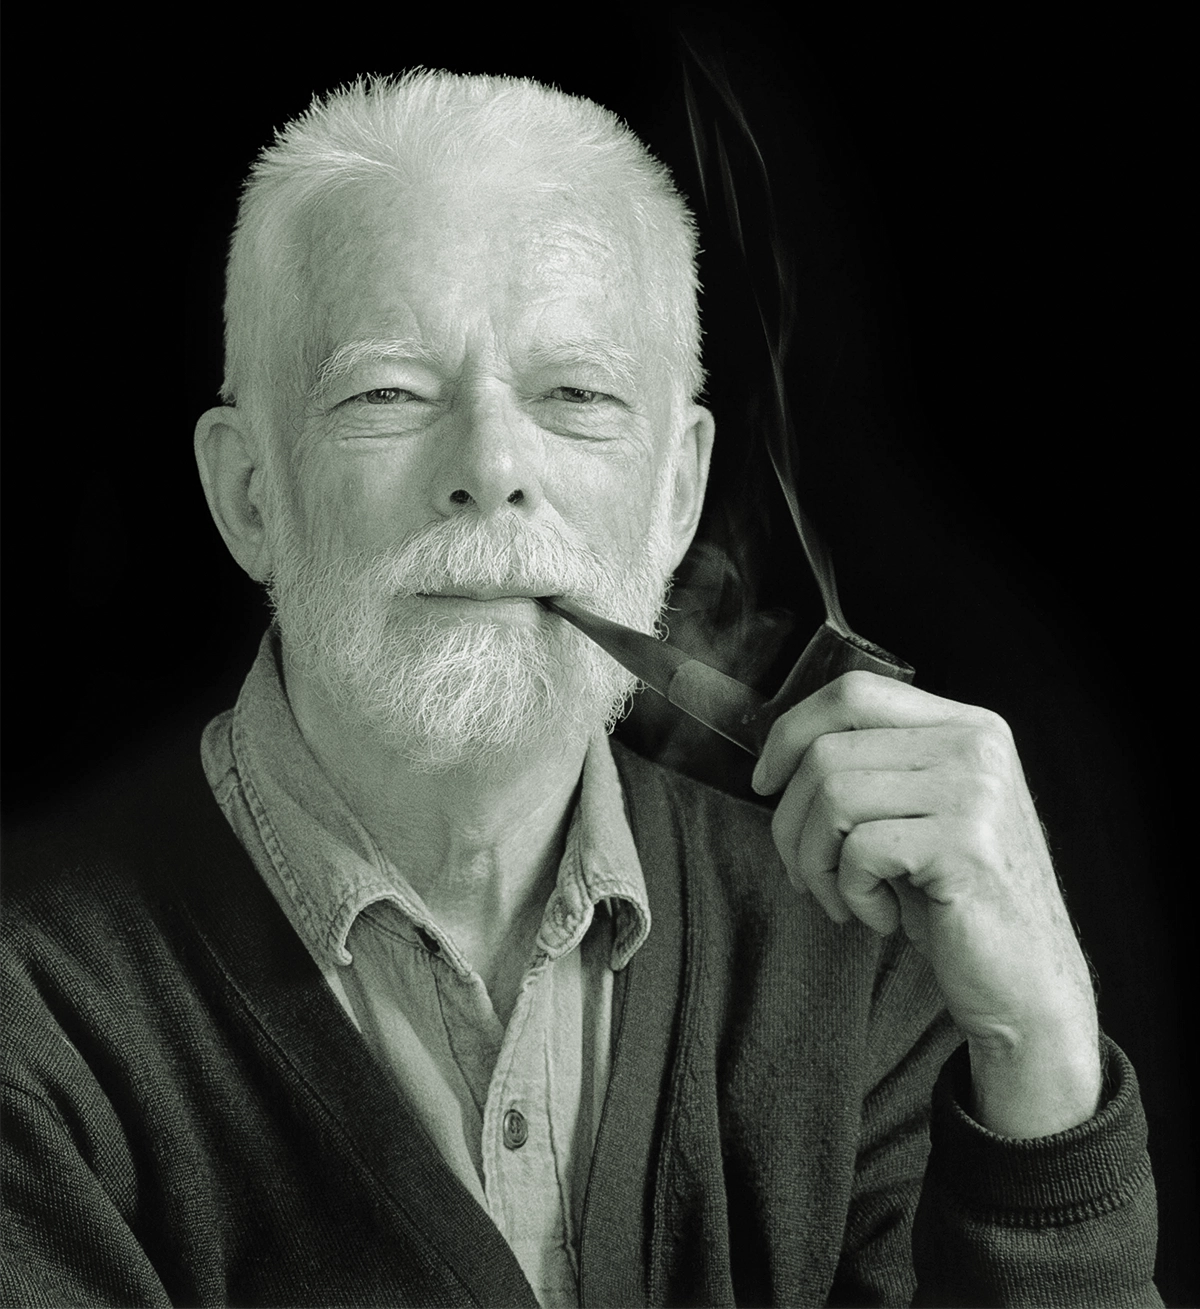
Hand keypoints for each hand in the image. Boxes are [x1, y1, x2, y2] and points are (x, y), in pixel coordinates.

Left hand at [752, 672, 1100, 1137]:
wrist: (1027, 986)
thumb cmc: (956, 902)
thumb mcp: (917, 815)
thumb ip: (873, 768)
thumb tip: (776, 755)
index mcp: (966, 725)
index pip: (854, 692)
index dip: (791, 731)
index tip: (764, 783)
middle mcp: (976, 745)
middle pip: (828, 751)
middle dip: (791, 821)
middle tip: (805, 875)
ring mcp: (975, 791)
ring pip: (832, 797)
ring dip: (816, 862)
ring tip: (843, 899)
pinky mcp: (965, 844)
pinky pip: (858, 849)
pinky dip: (850, 892)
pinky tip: (880, 918)